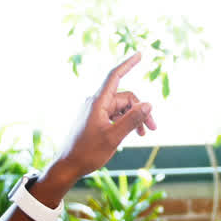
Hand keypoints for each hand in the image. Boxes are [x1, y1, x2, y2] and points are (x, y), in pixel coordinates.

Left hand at [53, 53, 156, 181]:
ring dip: (134, 117)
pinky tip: (132, 134)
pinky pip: (114, 115)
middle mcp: (96, 103)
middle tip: (153, 128)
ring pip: (121, 107)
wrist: (68, 166)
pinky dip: (125, 122)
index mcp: (98, 102)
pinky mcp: (95, 119)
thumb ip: (132, 120)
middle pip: (125, 97)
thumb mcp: (114, 137)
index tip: (139, 54)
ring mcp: (95, 111)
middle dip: (140, 110)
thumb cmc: (88, 152)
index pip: (115, 76)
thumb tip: (148, 104)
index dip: (128, 64)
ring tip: (144, 134)